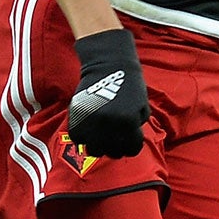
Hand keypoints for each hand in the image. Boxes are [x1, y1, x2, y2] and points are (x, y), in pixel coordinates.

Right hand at [68, 28, 148, 157]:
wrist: (108, 65)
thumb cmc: (129, 86)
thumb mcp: (141, 107)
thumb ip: (136, 128)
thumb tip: (127, 145)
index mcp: (128, 122)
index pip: (132, 149)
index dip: (132, 144)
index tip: (129, 138)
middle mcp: (109, 125)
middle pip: (113, 153)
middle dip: (117, 146)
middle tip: (115, 137)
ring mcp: (91, 123)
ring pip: (95, 150)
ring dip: (99, 145)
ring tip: (101, 135)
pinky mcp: (77, 118)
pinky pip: (78, 139)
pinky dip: (84, 136)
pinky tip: (90, 128)